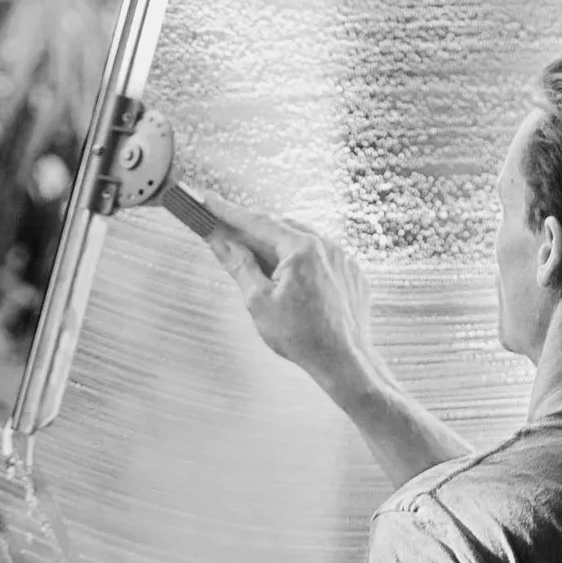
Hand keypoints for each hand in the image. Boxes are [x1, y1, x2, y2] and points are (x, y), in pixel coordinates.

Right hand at [201, 191, 379, 395]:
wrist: (345, 361)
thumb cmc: (302, 336)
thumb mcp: (259, 301)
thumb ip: (239, 266)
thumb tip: (221, 242)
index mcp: (302, 248)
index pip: (258, 221)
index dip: (229, 211)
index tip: (210, 201)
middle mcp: (326, 245)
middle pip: (281, 227)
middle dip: (252, 229)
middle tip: (226, 232)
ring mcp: (342, 258)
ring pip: (302, 240)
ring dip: (277, 244)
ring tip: (255, 257)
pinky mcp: (351, 272)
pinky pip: (321, 256)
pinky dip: (300, 258)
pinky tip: (288, 275)